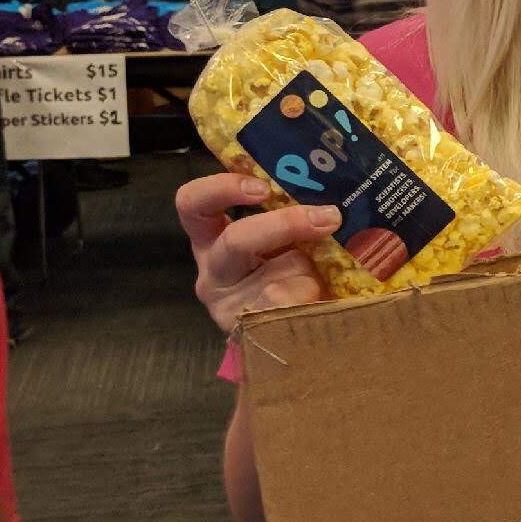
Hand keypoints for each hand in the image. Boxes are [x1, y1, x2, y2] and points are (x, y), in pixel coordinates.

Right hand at [177, 172, 336, 334]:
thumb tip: (324, 199)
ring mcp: (226, 306)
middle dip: (285, 225)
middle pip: (235, 240)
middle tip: (328, 216)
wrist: (292, 335)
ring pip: (275, 278)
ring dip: (308, 271)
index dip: (221, 188)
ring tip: (319, 278)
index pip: (192, 204)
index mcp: (211, 239)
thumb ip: (286, 217)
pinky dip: (311, 298)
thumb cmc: (287, 274)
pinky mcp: (249, 333)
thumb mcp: (282, 240)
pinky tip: (314, 302)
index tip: (262, 187)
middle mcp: (212, 271)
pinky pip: (290, 306)